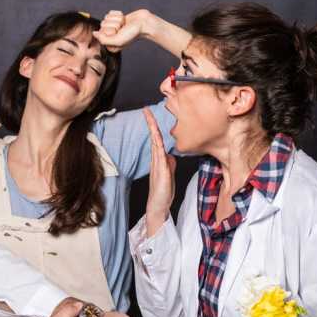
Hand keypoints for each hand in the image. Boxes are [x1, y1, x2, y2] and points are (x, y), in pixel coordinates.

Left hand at [92, 9, 153, 52]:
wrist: (144, 23)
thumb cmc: (133, 33)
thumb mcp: (118, 40)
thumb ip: (104, 40)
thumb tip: (94, 33)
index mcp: (110, 45)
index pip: (101, 33)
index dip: (110, 30)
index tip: (119, 33)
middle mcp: (110, 36)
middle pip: (103, 24)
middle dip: (114, 24)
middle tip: (123, 28)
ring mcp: (113, 27)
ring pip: (106, 18)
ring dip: (117, 19)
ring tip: (125, 24)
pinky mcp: (115, 19)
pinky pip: (110, 13)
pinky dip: (118, 14)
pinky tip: (124, 19)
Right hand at [143, 107, 175, 235]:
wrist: (158, 206)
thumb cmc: (164, 192)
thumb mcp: (169, 175)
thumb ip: (169, 164)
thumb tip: (170, 155)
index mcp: (158, 160)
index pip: (157, 139)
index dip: (154, 126)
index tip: (150, 114)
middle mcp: (156, 160)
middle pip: (154, 137)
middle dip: (150, 123)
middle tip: (145, 109)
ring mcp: (158, 165)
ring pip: (155, 143)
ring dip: (153, 130)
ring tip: (149, 117)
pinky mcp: (161, 172)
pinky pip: (160, 155)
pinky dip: (158, 144)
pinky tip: (157, 137)